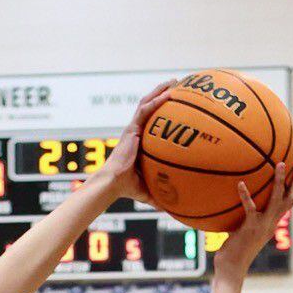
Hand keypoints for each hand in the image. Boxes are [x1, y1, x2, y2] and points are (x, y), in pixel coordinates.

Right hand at [103, 79, 176, 200]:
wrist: (113, 183)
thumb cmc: (127, 187)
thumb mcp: (149, 189)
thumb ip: (162, 195)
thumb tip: (175, 210)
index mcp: (140, 141)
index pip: (153, 121)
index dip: (163, 111)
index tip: (178, 104)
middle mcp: (137, 131)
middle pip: (151, 106)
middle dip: (164, 94)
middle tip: (179, 85)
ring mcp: (134, 128)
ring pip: (148, 102)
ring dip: (161, 90)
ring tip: (175, 81)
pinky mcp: (132, 128)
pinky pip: (146, 110)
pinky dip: (157, 100)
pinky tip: (170, 93)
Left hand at [214, 161, 292, 279]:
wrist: (231, 269)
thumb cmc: (232, 254)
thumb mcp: (240, 234)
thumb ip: (240, 221)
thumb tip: (230, 209)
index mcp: (271, 225)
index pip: (288, 204)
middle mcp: (271, 224)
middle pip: (290, 199)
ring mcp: (262, 226)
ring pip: (277, 200)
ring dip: (279, 181)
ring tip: (279, 164)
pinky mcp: (250, 228)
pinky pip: (250, 208)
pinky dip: (245, 195)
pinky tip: (240, 184)